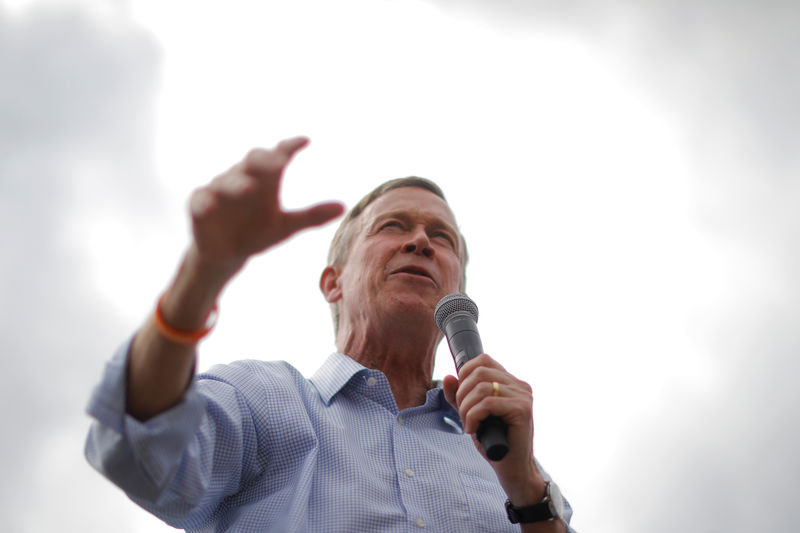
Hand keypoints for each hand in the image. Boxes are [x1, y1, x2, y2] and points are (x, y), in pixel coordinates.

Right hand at [189, 137, 343, 272]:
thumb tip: (343, 206)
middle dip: (263, 160)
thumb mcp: (286, 227)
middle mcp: (243, 176)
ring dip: (237, 183)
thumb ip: (311, 216)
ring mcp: (219, 189)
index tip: (305, 142)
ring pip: (227, 180)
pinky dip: (204, 202)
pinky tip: (210, 206)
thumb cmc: (259, 232)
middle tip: (278, 163)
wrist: (227, 253)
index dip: (289, 146)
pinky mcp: (199, 205)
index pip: (279, 155)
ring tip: (248, 189)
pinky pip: (200, 200)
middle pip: (252, 160)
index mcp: (266, 178)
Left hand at [443, 354, 545, 505]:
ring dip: (466, 407)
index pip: (483, 360)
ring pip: (481, 388)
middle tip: (463, 415)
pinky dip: (473, 416)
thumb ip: (459, 396)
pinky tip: (473, 430)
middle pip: (479, 371)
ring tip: (468, 423)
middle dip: (462, 393)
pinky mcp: (522, 409)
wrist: (512, 468)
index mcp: (510, 382)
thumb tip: (449, 376)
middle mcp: (520, 385)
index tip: (461, 397)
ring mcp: (523, 396)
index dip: (465, 374)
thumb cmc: (493, 441)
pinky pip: (488, 403)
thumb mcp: (471, 414)